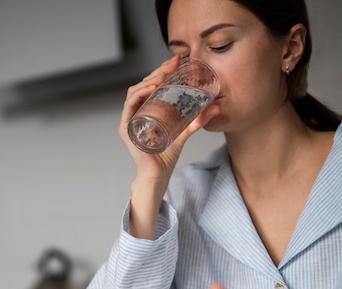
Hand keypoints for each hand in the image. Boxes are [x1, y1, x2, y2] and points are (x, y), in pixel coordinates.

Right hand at [121, 56, 219, 239]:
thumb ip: (197, 120)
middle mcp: (136, 112)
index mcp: (147, 110)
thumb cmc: (166, 155)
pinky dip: (139, 94)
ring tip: (163, 74)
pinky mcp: (126, 128)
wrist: (158, 174)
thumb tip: (215, 107)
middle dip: (158, 71)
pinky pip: (129, 106)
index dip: (163, 71)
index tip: (177, 61)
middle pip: (144, 85)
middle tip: (173, 63)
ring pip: (135, 91)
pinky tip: (150, 88)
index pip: (152, 85)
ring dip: (148, 80)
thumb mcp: (184, 132)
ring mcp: (129, 120)